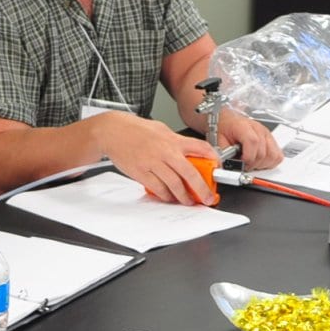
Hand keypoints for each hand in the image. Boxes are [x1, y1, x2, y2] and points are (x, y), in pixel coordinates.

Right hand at [92, 111, 217, 204]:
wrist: (112, 132)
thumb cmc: (136, 130)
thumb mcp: (161, 129)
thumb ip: (176, 142)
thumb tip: (190, 153)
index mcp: (173, 139)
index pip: (201, 148)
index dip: (213, 159)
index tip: (217, 169)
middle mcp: (166, 152)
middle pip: (190, 173)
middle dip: (201, 189)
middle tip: (207, 198)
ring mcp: (153, 164)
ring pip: (174, 185)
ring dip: (183, 196)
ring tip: (187, 201)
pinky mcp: (142, 173)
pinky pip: (158, 188)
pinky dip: (165, 195)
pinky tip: (169, 197)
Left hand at [217, 109, 282, 169]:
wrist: (229, 121)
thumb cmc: (225, 129)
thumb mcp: (219, 141)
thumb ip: (224, 154)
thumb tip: (228, 166)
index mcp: (243, 126)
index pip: (253, 141)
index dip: (248, 157)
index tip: (242, 163)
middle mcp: (258, 129)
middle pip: (263, 152)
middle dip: (253, 164)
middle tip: (244, 165)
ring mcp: (267, 134)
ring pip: (273, 156)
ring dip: (263, 164)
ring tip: (252, 163)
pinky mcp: (272, 140)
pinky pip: (278, 156)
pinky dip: (270, 162)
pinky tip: (260, 161)